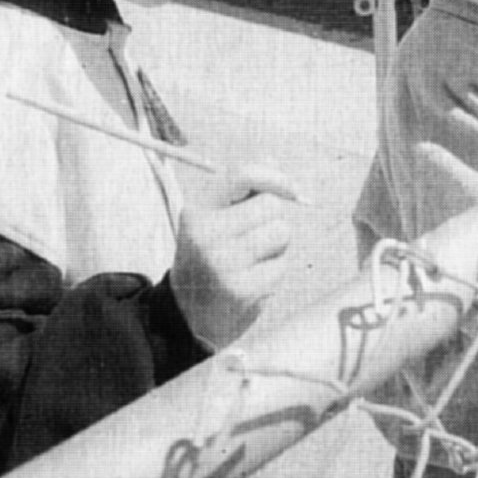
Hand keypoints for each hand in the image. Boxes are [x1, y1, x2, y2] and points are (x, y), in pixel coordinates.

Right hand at [171, 165, 297, 350]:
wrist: (188, 317)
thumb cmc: (208, 261)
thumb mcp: (213, 222)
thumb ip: (241, 193)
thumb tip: (273, 161)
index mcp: (197, 212)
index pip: (243, 175)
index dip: (274, 176)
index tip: (289, 188)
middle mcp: (206, 235)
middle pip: (271, 206)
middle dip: (273, 220)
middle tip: (254, 239)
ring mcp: (223, 263)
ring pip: (281, 233)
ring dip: (276, 247)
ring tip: (252, 261)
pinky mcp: (242, 290)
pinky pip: (281, 266)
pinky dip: (273, 272)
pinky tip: (252, 282)